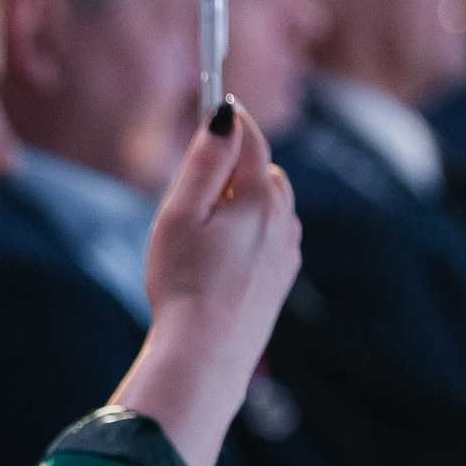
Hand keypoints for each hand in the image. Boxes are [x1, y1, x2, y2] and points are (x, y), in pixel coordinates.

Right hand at [109, 97, 301, 465]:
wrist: (205, 356)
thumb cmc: (183, 285)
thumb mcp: (179, 215)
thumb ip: (203, 162)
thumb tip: (225, 115)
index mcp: (257, 198)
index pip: (250, 138)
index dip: (229, 120)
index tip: (212, 108)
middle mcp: (282, 220)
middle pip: (263, 170)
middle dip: (234, 169)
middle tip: (194, 192)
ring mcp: (286, 252)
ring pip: (271, 205)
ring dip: (245, 203)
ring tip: (205, 234)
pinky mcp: (281, 280)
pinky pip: (272, 238)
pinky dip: (252, 235)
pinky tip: (222, 262)